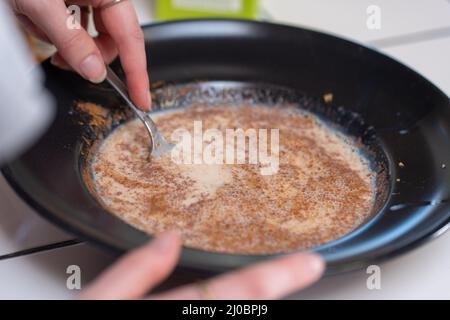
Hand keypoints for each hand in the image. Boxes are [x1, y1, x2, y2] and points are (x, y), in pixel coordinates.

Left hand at [10, 0, 150, 109]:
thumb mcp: (41, 4)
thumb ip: (71, 39)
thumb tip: (95, 71)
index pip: (131, 37)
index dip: (137, 72)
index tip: (141, 99)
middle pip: (111, 40)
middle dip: (89, 56)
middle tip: (67, 63)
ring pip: (91, 39)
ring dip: (68, 46)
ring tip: (42, 33)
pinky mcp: (70, 3)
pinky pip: (74, 30)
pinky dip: (58, 36)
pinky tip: (40, 25)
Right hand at [79, 232, 324, 299]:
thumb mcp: (95, 305)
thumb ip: (132, 272)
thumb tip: (169, 238)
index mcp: (169, 317)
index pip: (232, 291)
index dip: (276, 276)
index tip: (310, 263)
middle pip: (245, 311)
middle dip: (274, 292)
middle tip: (304, 271)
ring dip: (257, 304)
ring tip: (274, 284)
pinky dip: (238, 311)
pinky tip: (229, 304)